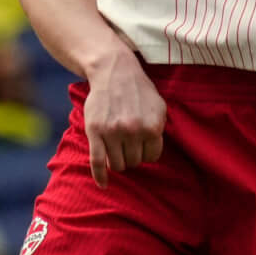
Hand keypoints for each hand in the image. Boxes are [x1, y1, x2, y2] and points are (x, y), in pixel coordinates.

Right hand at [82, 48, 164, 187]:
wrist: (113, 71)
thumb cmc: (138, 90)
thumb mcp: (159, 106)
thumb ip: (160, 129)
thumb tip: (154, 153)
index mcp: (153, 126)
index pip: (152, 157)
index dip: (146, 152)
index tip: (141, 145)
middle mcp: (133, 131)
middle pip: (134, 162)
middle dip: (132, 155)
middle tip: (127, 144)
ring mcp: (113, 132)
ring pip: (118, 165)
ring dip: (118, 161)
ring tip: (117, 149)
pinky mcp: (95, 131)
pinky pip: (97, 162)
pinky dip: (100, 176)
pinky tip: (103, 184)